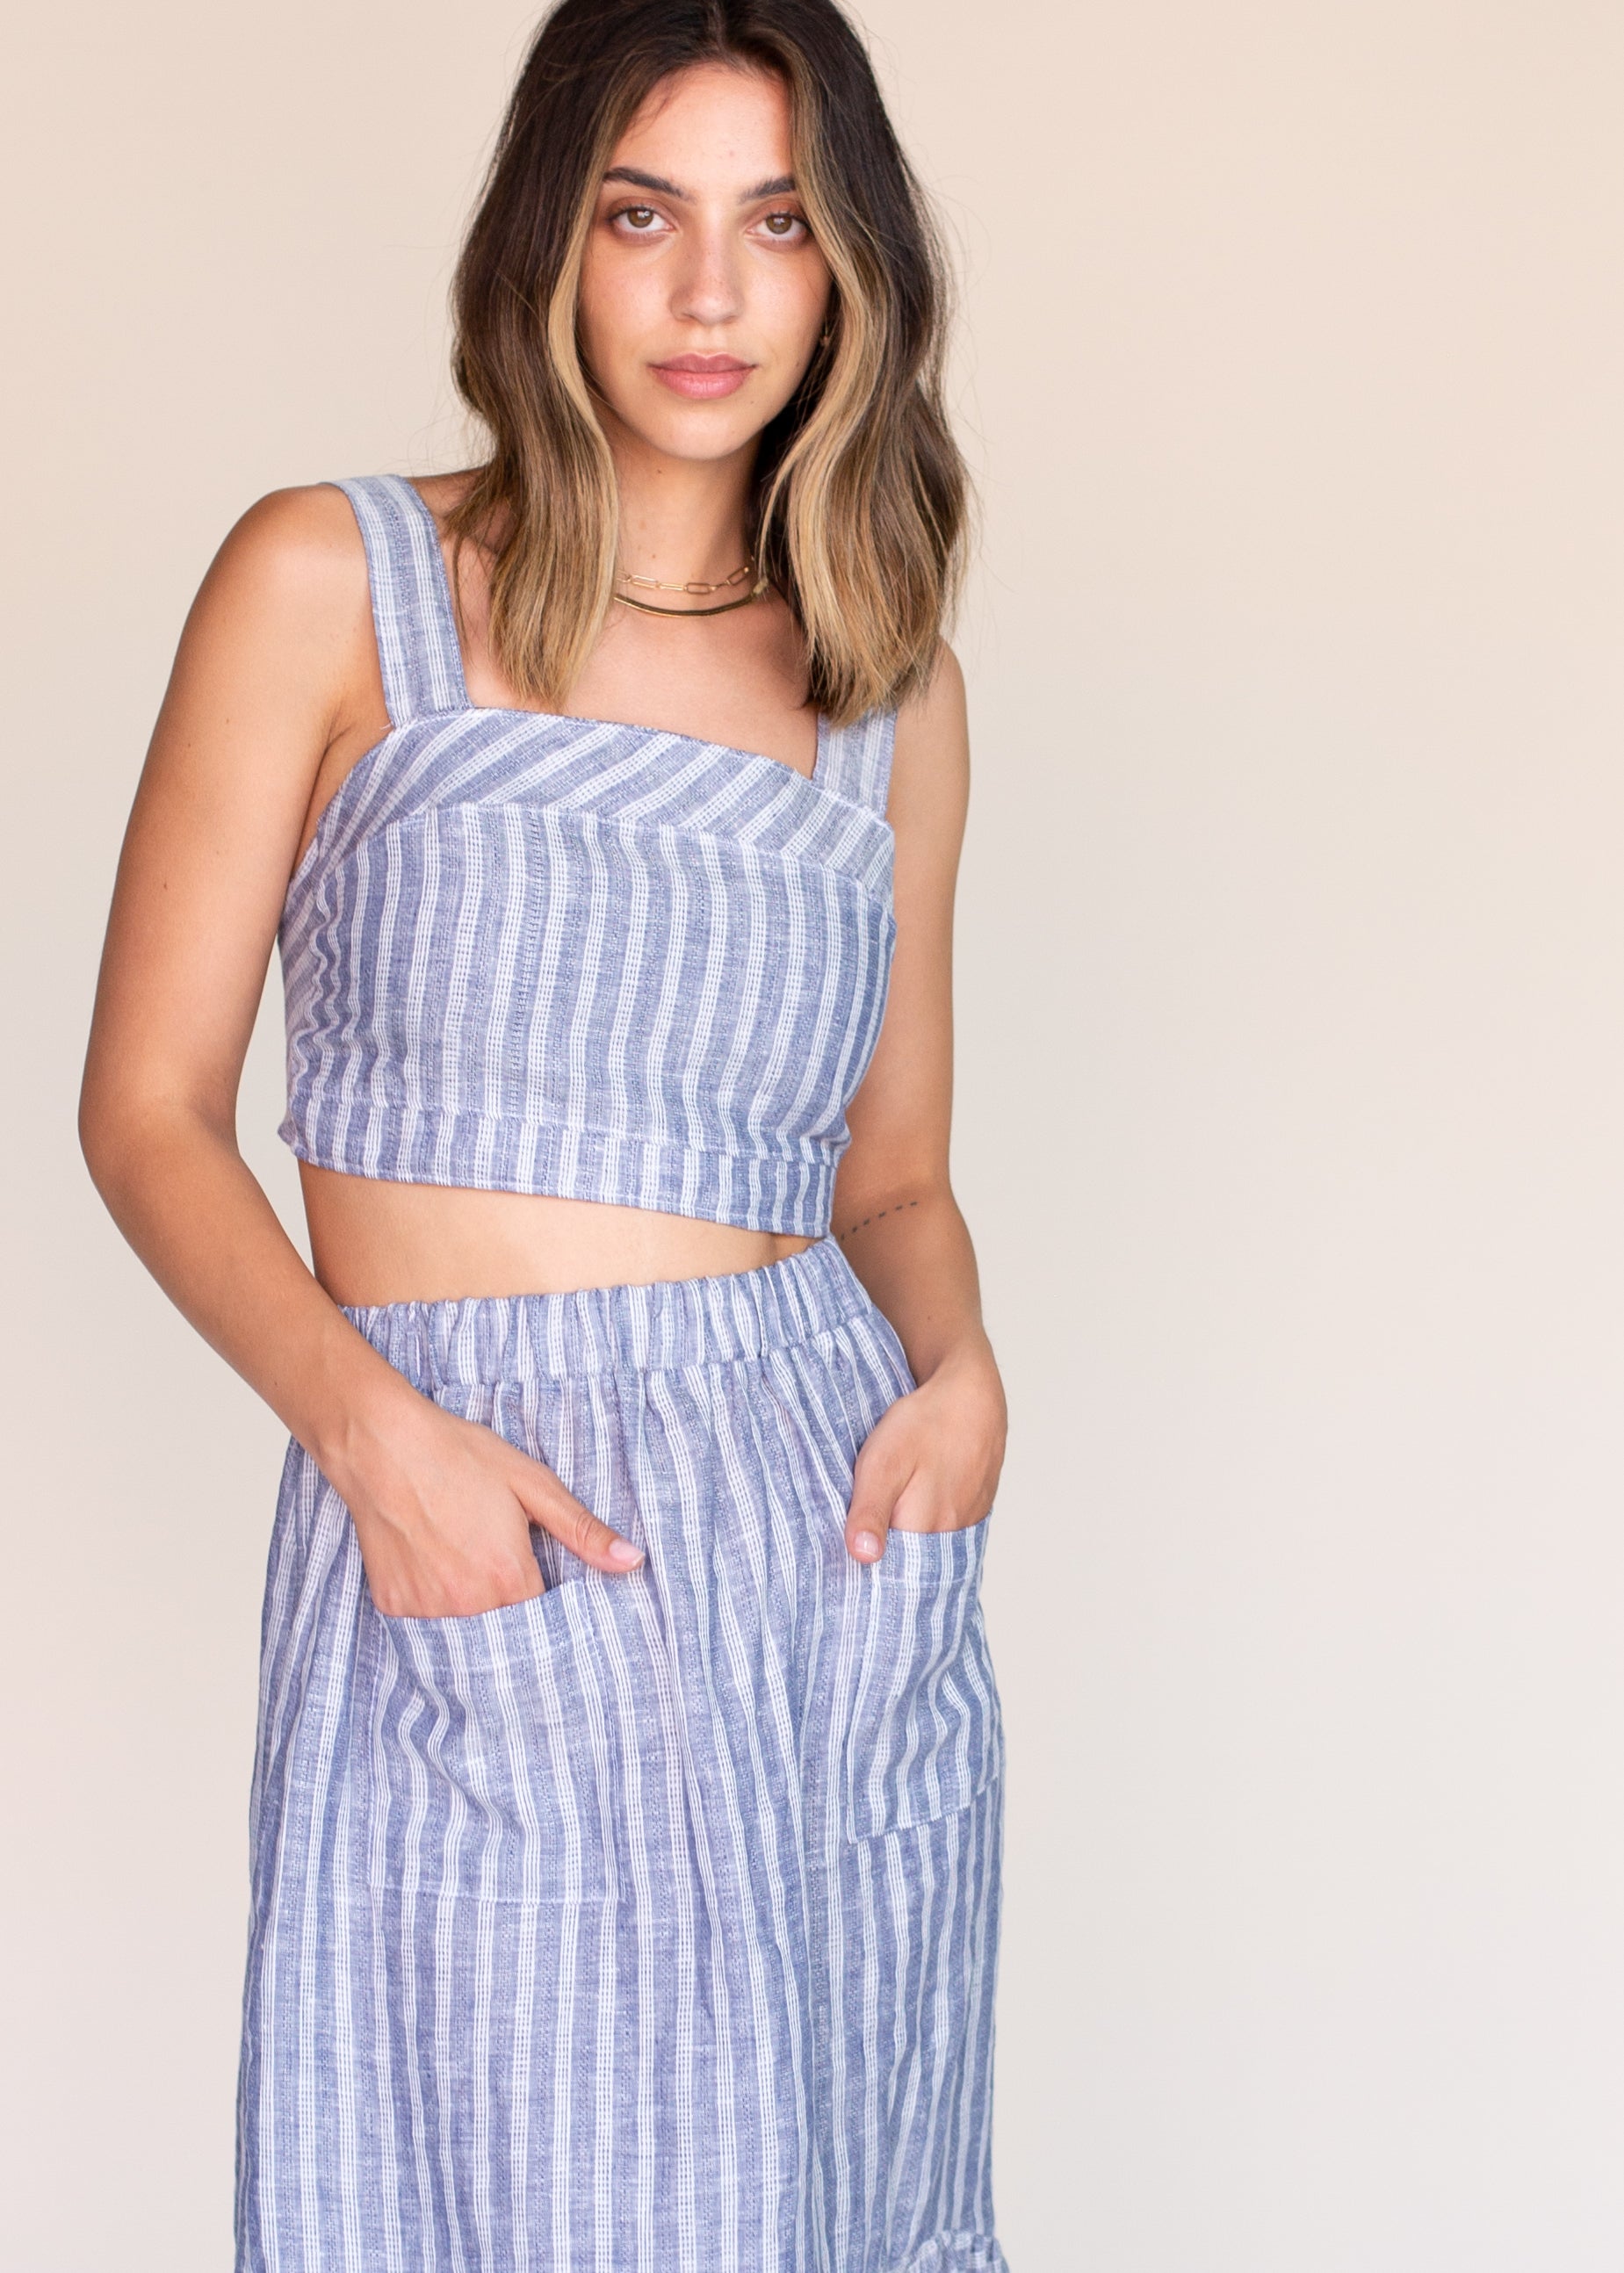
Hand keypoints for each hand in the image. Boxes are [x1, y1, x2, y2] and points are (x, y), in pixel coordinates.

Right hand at [333, 1385, 643, 1617]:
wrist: (382, 1445)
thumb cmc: (459, 1456)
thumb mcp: (531, 1483)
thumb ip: (583, 1530)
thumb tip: (633, 1561)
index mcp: (508, 1578)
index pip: (546, 1620)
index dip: (548, 1599)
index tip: (540, 1576)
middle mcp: (467, 1605)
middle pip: (506, 1630)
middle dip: (510, 1603)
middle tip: (494, 1557)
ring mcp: (425, 1609)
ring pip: (465, 1626)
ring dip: (471, 1603)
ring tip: (462, 1553)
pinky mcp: (392, 1605)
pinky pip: (425, 1619)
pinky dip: (433, 1598)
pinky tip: (432, 1558)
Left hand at [844, 1339, 1006, 1563]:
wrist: (972, 1397)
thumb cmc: (925, 1425)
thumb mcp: (883, 1463)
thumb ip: (871, 1512)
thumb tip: (863, 1557)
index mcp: (921, 1530)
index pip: (885, 1570)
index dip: (861, 1565)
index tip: (840, 1554)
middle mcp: (949, 1537)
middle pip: (907, 1561)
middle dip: (882, 1554)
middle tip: (858, 1527)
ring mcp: (966, 1526)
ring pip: (926, 1547)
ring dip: (904, 1539)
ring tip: (885, 1513)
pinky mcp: (974, 1513)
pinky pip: (944, 1532)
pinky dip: (925, 1525)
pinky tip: (911, 1504)